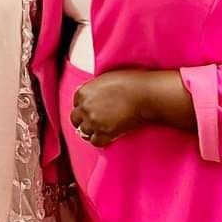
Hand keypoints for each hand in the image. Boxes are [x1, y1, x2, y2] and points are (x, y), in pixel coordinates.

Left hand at [71, 69, 195, 147]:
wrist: (145, 94)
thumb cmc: (130, 83)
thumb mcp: (105, 79)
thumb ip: (93, 89)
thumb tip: (89, 97)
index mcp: (83, 92)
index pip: (76, 104)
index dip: (85, 107)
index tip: (93, 109)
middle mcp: (85, 107)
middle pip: (76, 119)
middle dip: (84, 120)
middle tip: (95, 122)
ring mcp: (93, 121)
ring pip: (84, 132)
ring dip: (91, 131)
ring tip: (102, 129)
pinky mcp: (105, 133)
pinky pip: (95, 142)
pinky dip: (100, 140)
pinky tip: (107, 136)